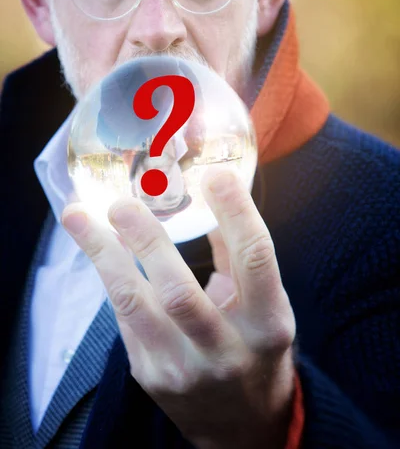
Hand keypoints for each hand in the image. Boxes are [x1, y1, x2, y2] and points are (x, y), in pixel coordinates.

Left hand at [62, 168, 295, 448]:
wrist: (243, 425)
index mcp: (267, 324)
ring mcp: (181, 368)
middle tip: (122, 201)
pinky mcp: (149, 374)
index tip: (214, 175)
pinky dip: (110, 273)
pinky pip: (123, 315)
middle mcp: (224, 350)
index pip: (254, 259)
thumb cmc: (257, 350)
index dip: (235, 212)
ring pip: (133, 304)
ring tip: (78, 216)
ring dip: (103, 254)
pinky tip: (97, 244)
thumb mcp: (265, 305)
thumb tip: (214, 195)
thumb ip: (239, 254)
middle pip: (179, 290)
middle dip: (146, 239)